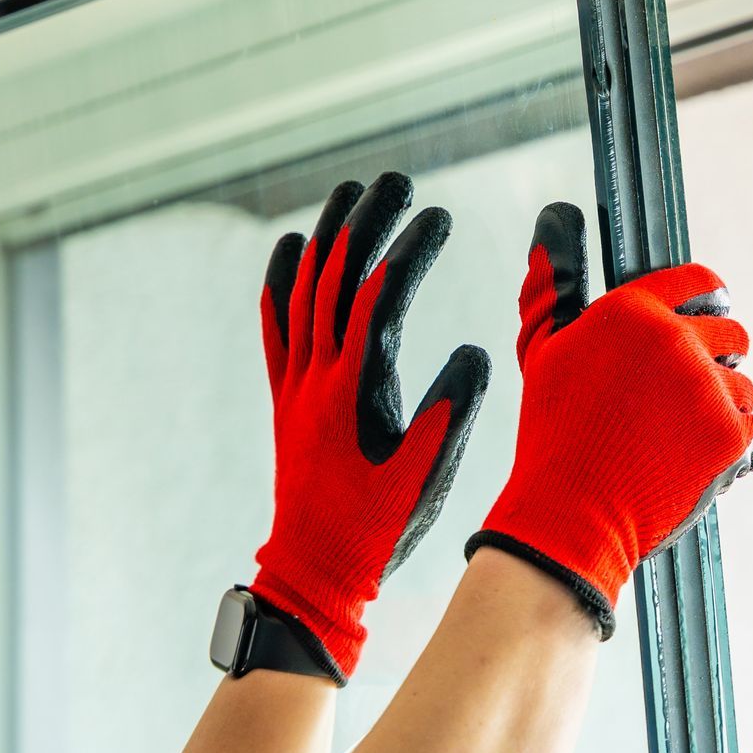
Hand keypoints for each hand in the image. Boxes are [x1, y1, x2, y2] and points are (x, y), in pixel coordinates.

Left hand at [251, 172, 491, 679]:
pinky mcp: (287, 397)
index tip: (440, 216)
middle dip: (363, 221)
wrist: (313, 573)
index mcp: (353, 392)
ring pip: (302, 290)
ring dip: (326, 235)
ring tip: (349, 192)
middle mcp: (315, 378)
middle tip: (394, 179)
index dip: (407, 250)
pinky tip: (290, 248)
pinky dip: (281, 279)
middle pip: (333, 277)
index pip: (378, 297)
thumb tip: (476, 352)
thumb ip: (449, 414)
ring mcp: (295, 385)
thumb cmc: (377, 531)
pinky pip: (276, 324)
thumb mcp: (426, 478)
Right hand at [467, 202, 752, 635]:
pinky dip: (739, 445)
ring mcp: (707, 389)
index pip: (698, 280)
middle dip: (721, 356)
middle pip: (733, 334)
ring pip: (744, 386)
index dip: (710, 294)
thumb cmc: (552, 433)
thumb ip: (553, 287)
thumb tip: (551, 228)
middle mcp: (676, 341)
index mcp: (632, 311)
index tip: (716, 305)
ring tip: (686, 433)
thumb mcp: (542, 352)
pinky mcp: (730, 435)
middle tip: (697, 384)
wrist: (570, 513)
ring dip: (724, 405)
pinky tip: (708, 458)